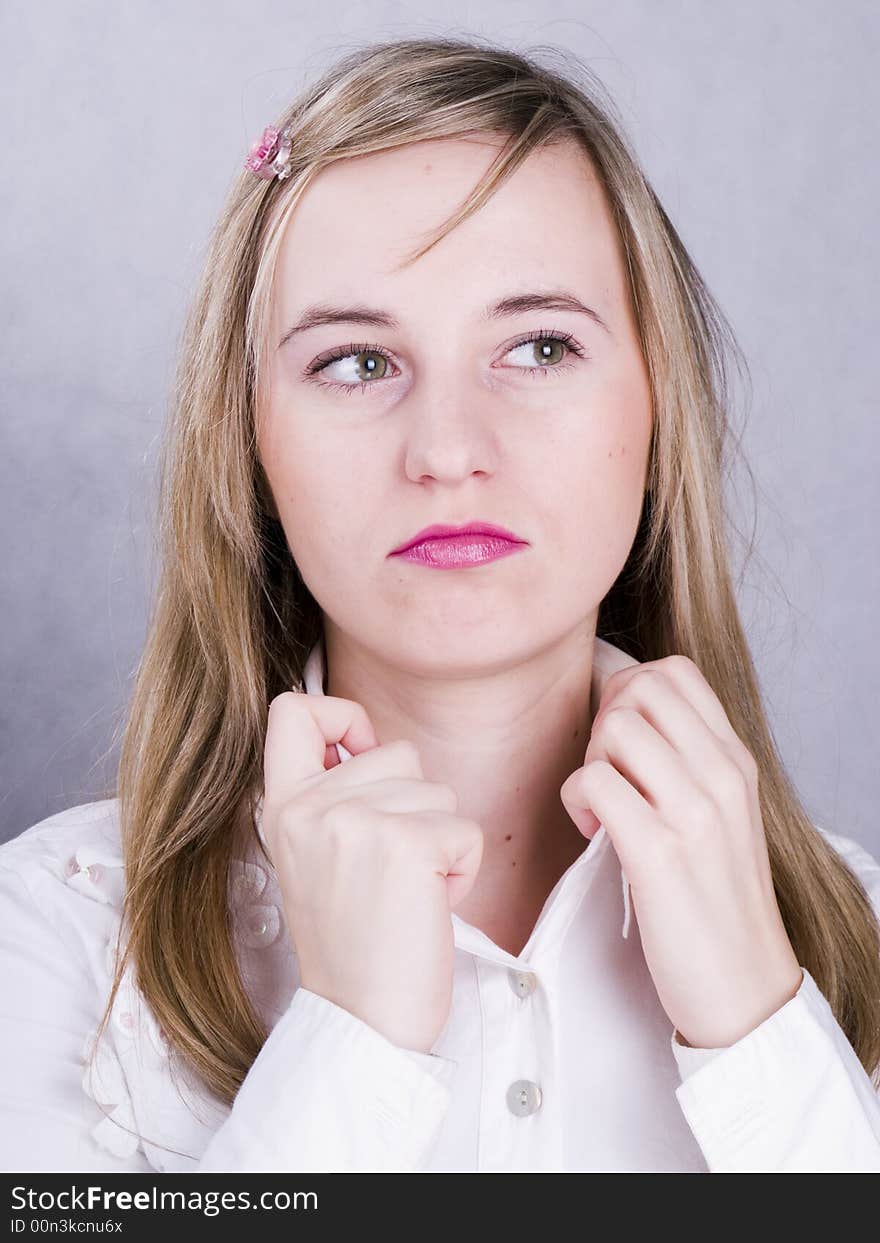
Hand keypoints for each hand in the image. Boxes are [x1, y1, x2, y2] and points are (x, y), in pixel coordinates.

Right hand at [262, 692, 483, 1053]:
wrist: (362, 1021)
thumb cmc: (352, 943)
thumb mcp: (313, 856)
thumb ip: (329, 795)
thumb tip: (363, 737)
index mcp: (281, 807)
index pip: (292, 710)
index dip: (341, 717)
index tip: (360, 754)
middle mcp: (310, 807)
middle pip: (397, 751)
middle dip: (413, 806)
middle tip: (387, 872)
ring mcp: (358, 821)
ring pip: (438, 789)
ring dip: (439, 840)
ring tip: (405, 892)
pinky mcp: (409, 843)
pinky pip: (466, 828)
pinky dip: (462, 869)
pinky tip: (429, 906)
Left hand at [559, 654, 802, 1048]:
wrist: (744, 987)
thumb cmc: (716, 898)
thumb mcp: (720, 812)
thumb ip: (685, 759)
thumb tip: (622, 713)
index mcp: (736, 760)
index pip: (675, 671)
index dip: (628, 692)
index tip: (620, 743)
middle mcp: (722, 775)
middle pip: (639, 688)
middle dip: (604, 721)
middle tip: (607, 773)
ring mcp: (695, 813)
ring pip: (615, 727)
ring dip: (590, 762)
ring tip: (602, 806)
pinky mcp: (659, 854)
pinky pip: (594, 782)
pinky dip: (577, 801)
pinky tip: (594, 831)